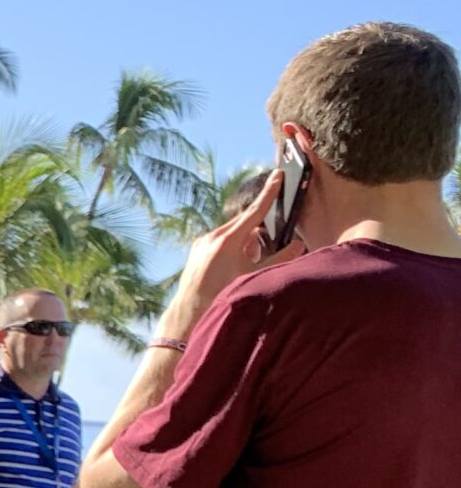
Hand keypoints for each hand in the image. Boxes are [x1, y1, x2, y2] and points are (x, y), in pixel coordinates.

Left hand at [169, 168, 298, 334]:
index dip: (269, 193)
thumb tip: (298, 244)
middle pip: (245, 225)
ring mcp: (202, 242)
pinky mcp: (197, 250)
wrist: (189, 312)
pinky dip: (232, 251)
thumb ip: (279, 259)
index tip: (277, 176)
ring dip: (244, 246)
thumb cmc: (223, 295)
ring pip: (233, 234)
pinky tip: (230, 270)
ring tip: (240, 269)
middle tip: (259, 255)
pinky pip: (220, 242)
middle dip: (257, 235)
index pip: (255, 211)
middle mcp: (212, 236)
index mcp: (227, 240)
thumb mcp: (254, 276)